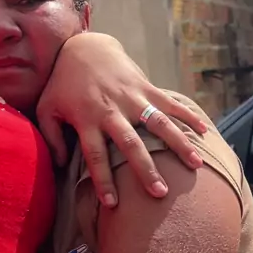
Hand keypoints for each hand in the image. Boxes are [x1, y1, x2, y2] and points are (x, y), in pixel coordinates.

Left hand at [37, 32, 206, 206]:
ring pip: (158, 123)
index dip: (103, 180)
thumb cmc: (63, 83)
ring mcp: (132, 98)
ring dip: (177, 144)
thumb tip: (59, 165)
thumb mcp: (47, 108)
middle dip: (145, 169)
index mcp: (87, 119)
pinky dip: (188, 115)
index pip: (95, 156)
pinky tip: (205, 131)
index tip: (113, 204)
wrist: (84, 47)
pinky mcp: (146, 87)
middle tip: (159, 194)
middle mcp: (112, 110)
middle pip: (131, 144)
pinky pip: (170, 102)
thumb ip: (51, 137)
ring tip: (195, 165)